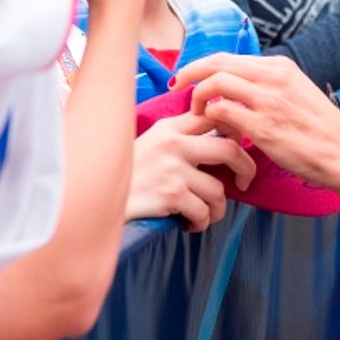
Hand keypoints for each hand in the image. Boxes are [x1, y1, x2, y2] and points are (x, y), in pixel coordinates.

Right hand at [127, 112, 255, 227]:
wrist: (93, 197)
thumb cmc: (129, 172)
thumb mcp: (152, 141)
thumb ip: (180, 135)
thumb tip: (217, 136)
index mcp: (171, 127)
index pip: (214, 116)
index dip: (235, 129)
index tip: (237, 145)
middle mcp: (174, 144)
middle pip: (230, 149)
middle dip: (246, 168)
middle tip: (244, 182)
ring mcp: (173, 170)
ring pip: (219, 190)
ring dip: (218, 208)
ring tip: (208, 212)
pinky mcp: (170, 195)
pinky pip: (203, 212)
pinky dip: (202, 222)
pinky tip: (191, 223)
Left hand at [171, 54, 339, 198]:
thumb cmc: (320, 129)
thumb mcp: (296, 93)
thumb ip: (269, 87)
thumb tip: (238, 90)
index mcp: (280, 67)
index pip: (229, 57)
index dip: (203, 66)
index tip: (190, 78)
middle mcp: (273, 77)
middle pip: (217, 63)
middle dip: (190, 73)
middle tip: (177, 88)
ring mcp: (268, 101)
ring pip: (215, 83)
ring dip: (197, 98)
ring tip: (195, 114)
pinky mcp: (263, 127)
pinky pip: (222, 113)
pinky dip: (210, 120)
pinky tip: (212, 131)